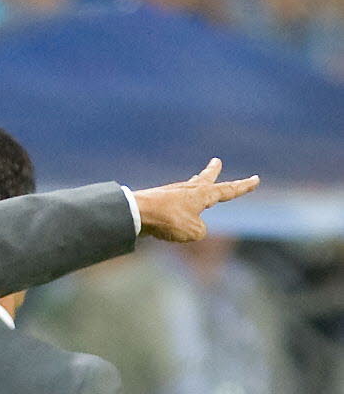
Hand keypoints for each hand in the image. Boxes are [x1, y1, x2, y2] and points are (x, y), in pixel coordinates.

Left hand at [133, 159, 259, 241]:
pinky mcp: (159, 202)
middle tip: (216, 161)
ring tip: (197, 179)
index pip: (228, 190)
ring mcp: (173, 194)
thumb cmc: (169, 220)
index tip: (256, 179)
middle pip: (205, 178)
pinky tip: (172, 210)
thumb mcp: (193, 231)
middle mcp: (189, 190)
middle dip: (213, 171)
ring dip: (195, 183)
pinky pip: (173, 205)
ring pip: (188, 188)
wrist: (137, 214)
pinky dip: (177, 206)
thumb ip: (200, 230)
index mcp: (203, 194)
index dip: (243, 187)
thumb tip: (194, 228)